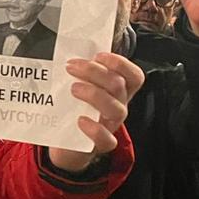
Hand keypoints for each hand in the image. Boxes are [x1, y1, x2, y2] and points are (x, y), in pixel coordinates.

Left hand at [49, 53, 144, 171]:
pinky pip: (107, 139)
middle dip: (94, 72)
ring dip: (94, 94)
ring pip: (116, 108)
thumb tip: (66, 54)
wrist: (65, 144)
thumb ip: (79, 73)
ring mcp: (111, 126)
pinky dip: (95, 129)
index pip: (133, 75)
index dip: (121, 63)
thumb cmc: (73, 111)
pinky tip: (80, 120)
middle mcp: (118, 106)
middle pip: (119, 86)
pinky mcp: (101, 144)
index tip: (98, 56)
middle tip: (71, 67)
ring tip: (73, 89)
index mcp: (116, 91)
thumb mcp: (78, 87)